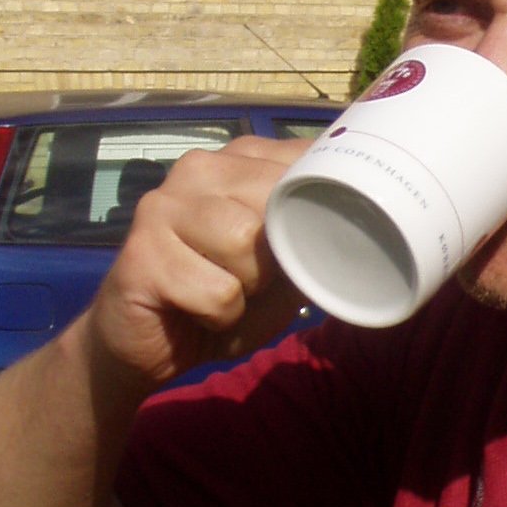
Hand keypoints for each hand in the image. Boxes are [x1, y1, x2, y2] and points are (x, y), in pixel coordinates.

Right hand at [82, 135, 313, 387]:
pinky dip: (221, 316)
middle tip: (255, 281)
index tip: (326, 233)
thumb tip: (366, 220)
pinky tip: (197, 312)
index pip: (303, 160)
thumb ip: (310, 236)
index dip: (327, 203)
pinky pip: (219, 292)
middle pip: (275, 201)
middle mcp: (198, 169)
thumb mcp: (281, 269)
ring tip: (226, 294)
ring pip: (246, 243)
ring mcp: (162, 206)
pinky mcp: (140, 252)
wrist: (144, 346)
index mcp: (237, 161)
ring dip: (249, 288)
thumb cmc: (222, 301)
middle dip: (279, 257)